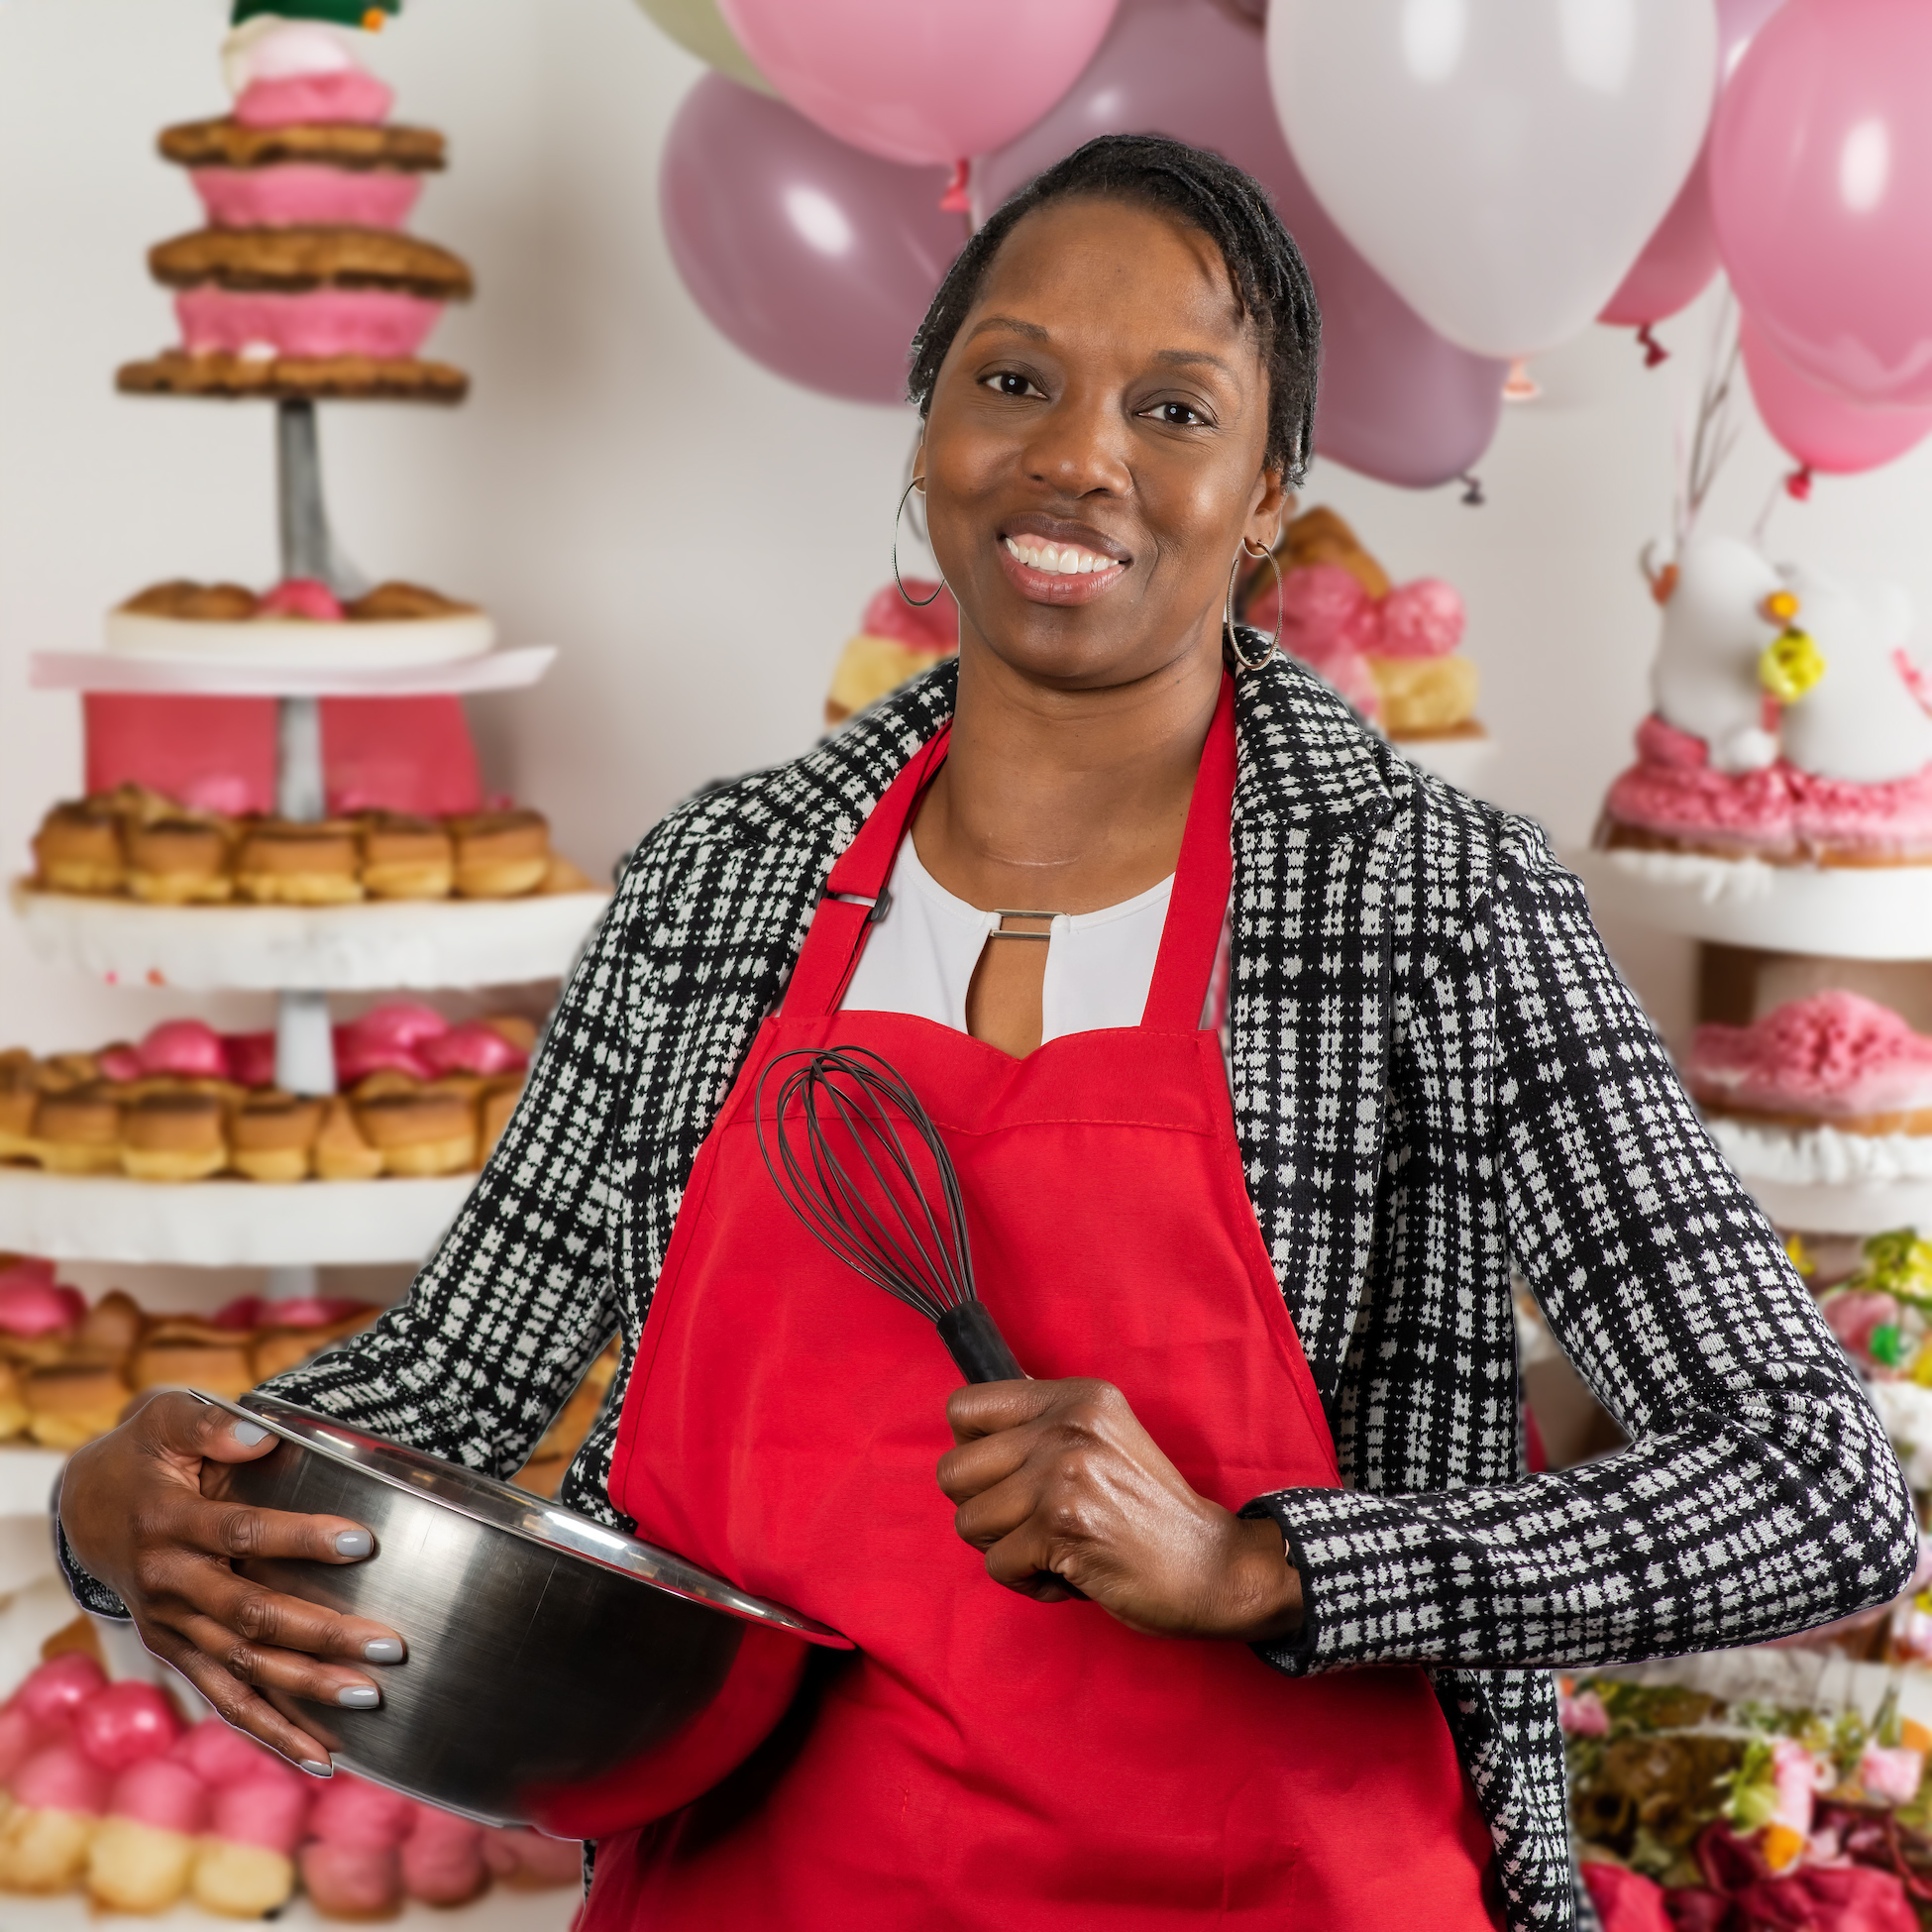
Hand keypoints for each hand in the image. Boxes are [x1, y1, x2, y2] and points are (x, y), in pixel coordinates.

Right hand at [59, 1392, 403, 1772]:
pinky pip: (224, 1701)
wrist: (89, 1506)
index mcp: (170, 1523)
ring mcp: (172, 1627)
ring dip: (305, 1689)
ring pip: (242, 1669)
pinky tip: (320, 1758)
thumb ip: (210, 1424)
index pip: (242, 1533)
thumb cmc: (146, 1454)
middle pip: (251, 1615)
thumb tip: (259, 1433)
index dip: (300, 1539)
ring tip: (369, 1698)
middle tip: (389, 1643)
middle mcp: (168, 1583)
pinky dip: (269, 1733)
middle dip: (321, 1632)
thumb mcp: (166, 1419)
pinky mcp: (178, 1653)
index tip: (362, 1541)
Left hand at [936, 1378, 1301, 1640]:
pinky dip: (1028, 1583)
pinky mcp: (1063, 1526)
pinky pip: (997, 1565)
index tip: (1004, 1479)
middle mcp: (1067, 1424)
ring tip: (1053, 1549)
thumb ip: (1044, 1424)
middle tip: (1028, 1525)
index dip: (970, 1453)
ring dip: (1005, 1549)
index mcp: (1076, 1396)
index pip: (963, 1407)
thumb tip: (971, 1419)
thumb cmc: (1150, 1513)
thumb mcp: (1103, 1439)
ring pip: (968, 1521)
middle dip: (982, 1510)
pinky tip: (1069, 1574)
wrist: (1215, 1566)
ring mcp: (1064, 1473)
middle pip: (953, 1471)